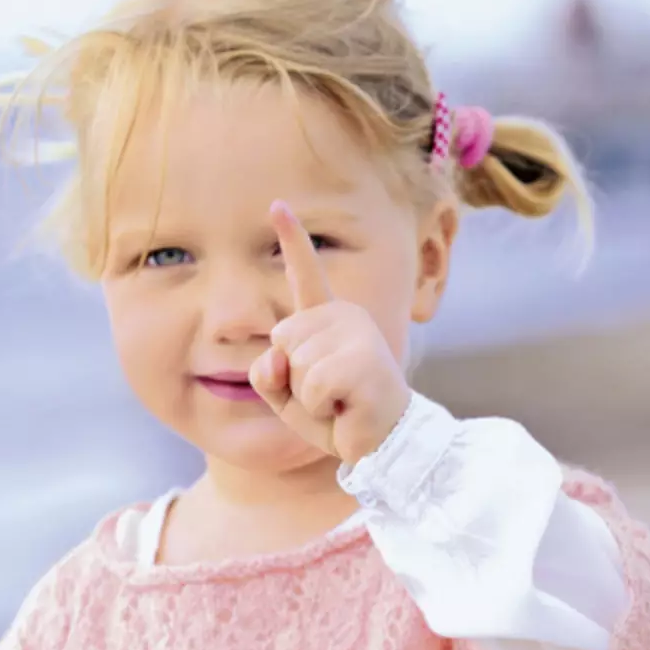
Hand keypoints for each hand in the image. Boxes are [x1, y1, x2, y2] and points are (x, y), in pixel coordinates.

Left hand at [249, 200, 410, 466]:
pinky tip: (347, 408)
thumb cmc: (336, 416)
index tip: (277, 205)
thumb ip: (267, 371)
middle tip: (329, 395)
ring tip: (340, 401)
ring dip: (308, 395)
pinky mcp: (362, 360)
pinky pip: (312, 386)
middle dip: (293, 378)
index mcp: (327, 319)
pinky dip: (321, 408)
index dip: (293, 239)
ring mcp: (357, 334)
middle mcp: (345, 315)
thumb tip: (277, 356)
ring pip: (295, 363)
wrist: (382, 445)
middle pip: (282, 338)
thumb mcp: (287, 394)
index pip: (305, 274)